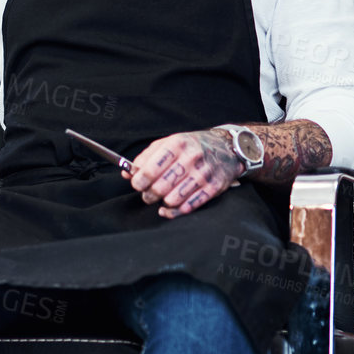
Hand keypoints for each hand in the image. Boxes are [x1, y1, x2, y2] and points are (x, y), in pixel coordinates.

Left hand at [124, 130, 242, 218]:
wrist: (226, 148)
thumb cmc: (191, 146)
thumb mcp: (168, 143)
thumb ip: (146, 157)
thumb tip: (127, 173)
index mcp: (176, 144)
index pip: (150, 169)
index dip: (138, 181)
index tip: (137, 185)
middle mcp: (191, 158)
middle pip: (160, 187)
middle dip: (149, 195)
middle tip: (148, 194)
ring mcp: (203, 174)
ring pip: (173, 199)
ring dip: (163, 203)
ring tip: (162, 198)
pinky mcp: (214, 187)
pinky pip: (189, 207)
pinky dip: (176, 211)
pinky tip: (170, 207)